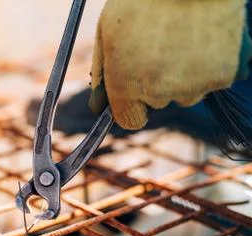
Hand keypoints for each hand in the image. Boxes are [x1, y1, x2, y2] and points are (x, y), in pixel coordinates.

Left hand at [89, 0, 251, 129]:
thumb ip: (102, 72)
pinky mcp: (222, 76)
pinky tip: (200, 38)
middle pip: (157, 102)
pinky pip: (209, 80)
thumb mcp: (108, 31)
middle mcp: (158, 92)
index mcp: (126, 84)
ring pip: (185, 93)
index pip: (129, 120)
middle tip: (158, 46)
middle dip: (155, 81)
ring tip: (180, 38)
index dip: (130, 105)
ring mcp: (193, 86)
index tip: (133, 89)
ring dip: (182, 75)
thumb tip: (97, 107)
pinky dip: (206, 65)